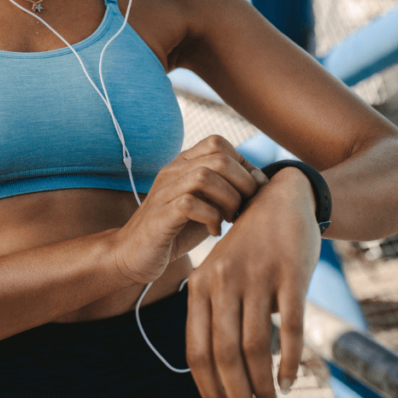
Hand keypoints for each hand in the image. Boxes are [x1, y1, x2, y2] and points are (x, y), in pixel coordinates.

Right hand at [111, 135, 268, 285]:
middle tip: (245, 207)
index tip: (252, 191)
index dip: (243, 164)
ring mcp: (163, 192)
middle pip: (218, 158)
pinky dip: (211, 218)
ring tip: (230, 219)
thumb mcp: (205, 204)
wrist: (135, 255)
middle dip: (243, 183)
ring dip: (228, 200)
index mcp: (182, 164)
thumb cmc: (176, 230)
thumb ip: (225, 189)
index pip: (218, 142)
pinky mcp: (159, 216)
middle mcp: (171, 171)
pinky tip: (214, 232)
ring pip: (204, 176)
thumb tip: (263, 182)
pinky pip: (190, 204)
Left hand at [185, 167, 321, 397]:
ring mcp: (257, 278)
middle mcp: (223, 282)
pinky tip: (290, 379)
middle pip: (226, 355)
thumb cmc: (249, 247)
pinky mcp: (290, 275)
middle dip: (238, 396)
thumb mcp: (221, 274)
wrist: (280, 198)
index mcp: (200, 286)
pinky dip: (290, 360)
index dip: (209, 388)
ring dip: (264, 387)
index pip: (197, 351)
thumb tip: (217, 370)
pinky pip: (289, 326)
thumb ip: (215, 314)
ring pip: (256, 348)